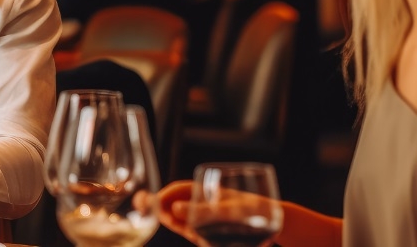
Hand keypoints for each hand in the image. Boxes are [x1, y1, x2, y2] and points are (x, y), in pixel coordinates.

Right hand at [156, 180, 282, 244]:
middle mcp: (203, 201)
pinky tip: (163, 219)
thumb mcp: (232, 211)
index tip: (148, 199)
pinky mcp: (206, 229)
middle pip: (175, 199)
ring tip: (145, 213)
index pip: (179, 188)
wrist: (276, 224)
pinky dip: (173, 222)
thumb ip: (204, 212)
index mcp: (209, 189)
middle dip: (157, 202)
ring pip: (177, 212)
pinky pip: (186, 224)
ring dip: (161, 212)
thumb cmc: (257, 211)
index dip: (162, 193)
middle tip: (140, 206)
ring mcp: (204, 216)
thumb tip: (174, 209)